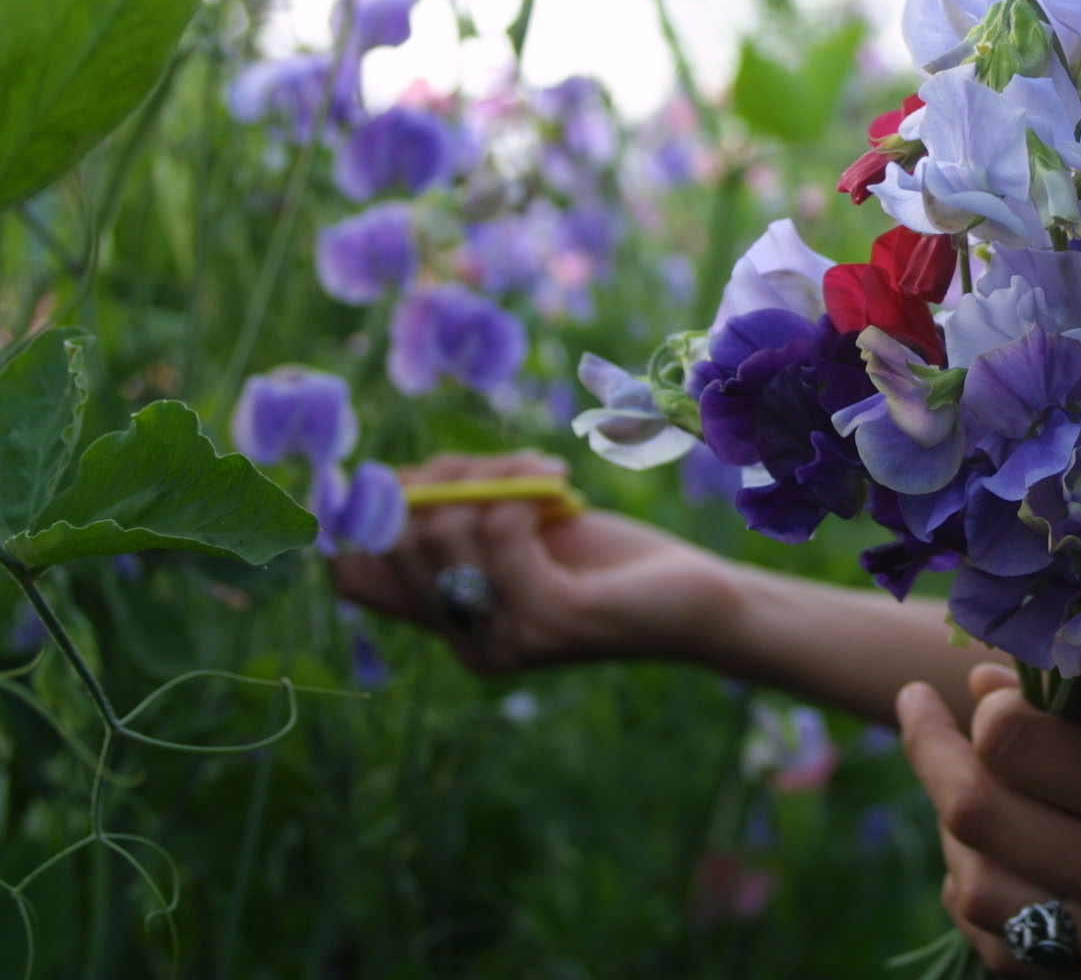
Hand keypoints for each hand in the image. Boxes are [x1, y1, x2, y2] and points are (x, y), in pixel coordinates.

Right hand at [330, 451, 737, 674]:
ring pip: (446, 532)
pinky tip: (556, 486)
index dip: (364, 516)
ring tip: (540, 469)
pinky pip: (500, 534)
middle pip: (396, 541)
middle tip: (501, 465)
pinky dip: (522, 492)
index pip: (353, 577)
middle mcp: (470, 643)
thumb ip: (461, 517)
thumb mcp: (522, 532)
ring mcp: (508, 640)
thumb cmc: (611, 560)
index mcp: (453, 624)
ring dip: (490, 478)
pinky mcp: (552, 621)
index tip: (419, 478)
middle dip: (438, 481)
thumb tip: (395, 481)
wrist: (697, 598)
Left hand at [899, 664, 1080, 979]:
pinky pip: (1016, 958)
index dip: (985, 704)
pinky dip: (985, 904)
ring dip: (952, 834)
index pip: (1016, 746)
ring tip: (957, 785)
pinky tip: (986, 859)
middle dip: (931, 751)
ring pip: (979, 897)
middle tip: (918, 706)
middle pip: (979, 820)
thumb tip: (986, 690)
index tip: (985, 682)